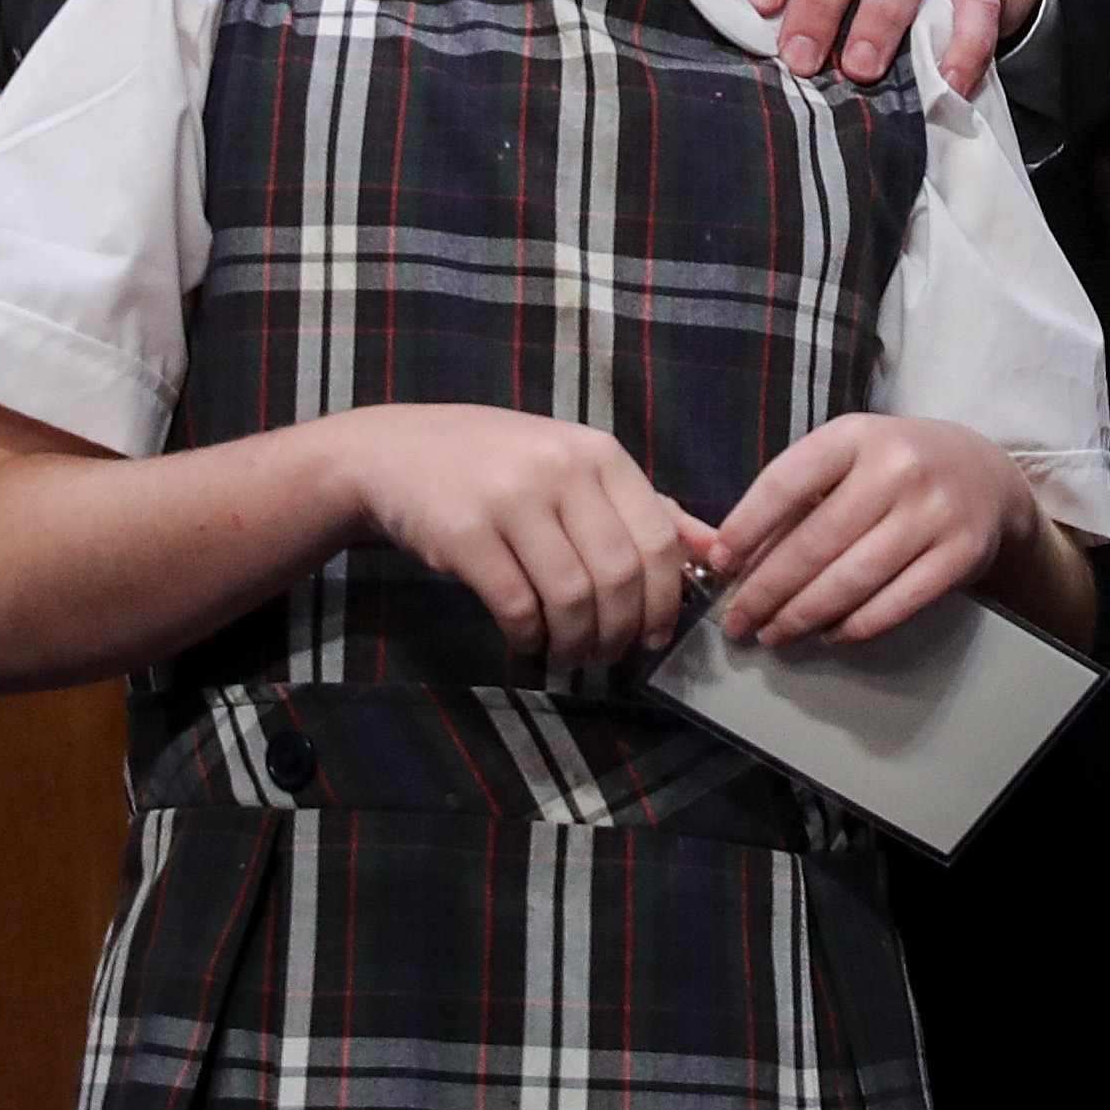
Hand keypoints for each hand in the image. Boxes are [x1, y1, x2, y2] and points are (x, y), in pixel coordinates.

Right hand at [331, 404, 712, 674]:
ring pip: (572, 597)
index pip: (659, 540)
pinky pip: (517, 606)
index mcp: (598, 453)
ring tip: (570, 656)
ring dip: (577, 644)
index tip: (656, 637)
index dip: (665, 601)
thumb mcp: (574, 467)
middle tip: (609, 656)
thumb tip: (715, 550)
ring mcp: (511, 498)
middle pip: (620, 575)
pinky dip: (530, 639)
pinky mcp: (464, 533)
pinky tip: (528, 643)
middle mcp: (560, 468)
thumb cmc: (496, 465)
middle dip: (622, 632)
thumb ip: (644, 505)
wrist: (394, 452)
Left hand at [707, 416, 1038, 646]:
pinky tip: (831, 633)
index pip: (786, 482)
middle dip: (768, 589)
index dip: (746, 527)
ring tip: (775, 633)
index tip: (719, 563)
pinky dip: (856, 626)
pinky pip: (896, 603)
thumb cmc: (896, 468)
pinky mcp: (960, 555)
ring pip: (852, 579)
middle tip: (739, 620)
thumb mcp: (850, 455)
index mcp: (855, 435)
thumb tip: (737, 557)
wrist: (984, 476)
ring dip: (804, 615)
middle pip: (816, 542)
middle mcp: (897, 468)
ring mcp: (932, 513)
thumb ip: (801, 495)